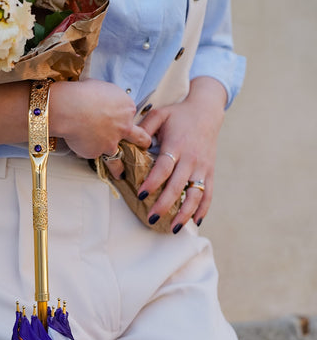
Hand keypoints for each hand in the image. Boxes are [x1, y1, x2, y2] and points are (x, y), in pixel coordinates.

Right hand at [49, 80, 150, 177]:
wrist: (70, 108)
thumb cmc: (83, 94)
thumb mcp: (104, 89)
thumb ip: (110, 101)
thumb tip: (105, 104)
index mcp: (127, 108)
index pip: (130, 115)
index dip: (124, 117)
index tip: (121, 120)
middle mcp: (123, 127)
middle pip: (140, 138)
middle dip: (144, 143)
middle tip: (145, 147)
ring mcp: (111, 143)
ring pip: (118, 159)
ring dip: (119, 168)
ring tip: (120, 174)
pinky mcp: (97, 152)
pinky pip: (91, 153)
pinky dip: (86, 151)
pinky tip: (80, 148)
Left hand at [137, 77, 226, 230]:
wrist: (207, 111)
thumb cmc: (178, 114)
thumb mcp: (159, 115)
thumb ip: (144, 128)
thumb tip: (129, 143)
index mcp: (177, 145)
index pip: (164, 168)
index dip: (153, 182)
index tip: (141, 194)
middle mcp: (191, 159)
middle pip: (178, 186)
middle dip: (165, 204)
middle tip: (152, 218)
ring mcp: (202, 167)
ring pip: (196, 194)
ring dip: (185, 213)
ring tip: (174, 228)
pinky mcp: (210, 172)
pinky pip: (208, 193)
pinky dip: (203, 209)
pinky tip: (195, 222)